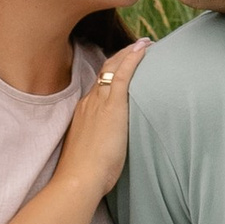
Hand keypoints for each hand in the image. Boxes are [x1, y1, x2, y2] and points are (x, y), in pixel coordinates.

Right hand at [55, 40, 149, 201]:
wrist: (78, 179)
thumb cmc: (84, 175)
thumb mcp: (89, 153)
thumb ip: (98, 144)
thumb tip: (109, 149)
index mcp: (83, 112)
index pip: (98, 85)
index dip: (111, 72)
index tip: (122, 64)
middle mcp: (88, 102)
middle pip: (104, 71)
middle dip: (120, 56)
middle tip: (137, 46)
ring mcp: (98, 103)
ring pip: (113, 68)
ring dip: (129, 53)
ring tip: (145, 43)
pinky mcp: (111, 107)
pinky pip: (122, 75)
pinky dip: (132, 59)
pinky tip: (144, 48)